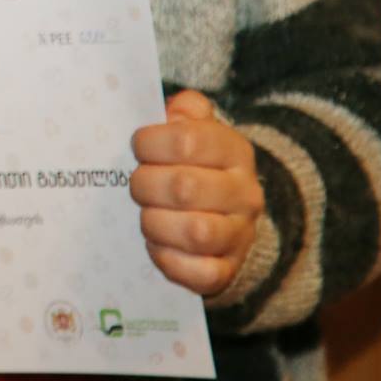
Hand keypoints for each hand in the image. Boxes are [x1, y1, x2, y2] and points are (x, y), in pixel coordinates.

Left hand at [129, 90, 264, 296]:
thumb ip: (187, 110)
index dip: (150, 143)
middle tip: (136, 184)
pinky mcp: (227, 271)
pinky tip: (156, 245)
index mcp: (234, 152)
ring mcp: (239, 235)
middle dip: (145, 185)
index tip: (138, 147)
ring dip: (155, 222)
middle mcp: (244, 194)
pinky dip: (168, 259)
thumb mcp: (197, 129)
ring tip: (146, 214)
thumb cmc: (197, 166)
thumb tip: (177, 107)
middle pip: (184, 187)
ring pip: (195, 232)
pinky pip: (198, 273)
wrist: (231, 219)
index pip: (187, 140)